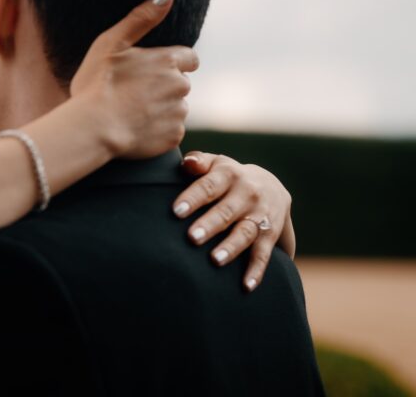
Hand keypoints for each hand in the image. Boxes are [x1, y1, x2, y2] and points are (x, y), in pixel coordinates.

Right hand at [70, 0, 198, 158]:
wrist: (93, 128)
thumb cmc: (97, 83)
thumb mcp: (112, 42)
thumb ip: (142, 17)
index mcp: (168, 61)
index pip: (189, 58)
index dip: (172, 63)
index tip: (153, 71)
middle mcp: (180, 86)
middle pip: (179, 84)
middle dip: (163, 87)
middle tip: (133, 93)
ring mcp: (178, 113)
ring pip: (174, 108)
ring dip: (160, 109)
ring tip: (131, 112)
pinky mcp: (173, 137)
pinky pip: (170, 132)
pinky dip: (157, 131)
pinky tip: (135, 129)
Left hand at [172, 151, 294, 291]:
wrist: (271, 186)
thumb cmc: (227, 176)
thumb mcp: (215, 163)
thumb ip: (198, 162)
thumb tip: (187, 163)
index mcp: (229, 175)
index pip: (208, 186)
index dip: (193, 198)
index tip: (176, 211)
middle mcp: (248, 194)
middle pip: (226, 211)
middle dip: (210, 224)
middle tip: (192, 237)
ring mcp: (260, 215)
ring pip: (245, 232)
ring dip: (231, 247)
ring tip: (215, 260)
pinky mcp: (270, 234)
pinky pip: (264, 254)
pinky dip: (256, 271)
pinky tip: (246, 287)